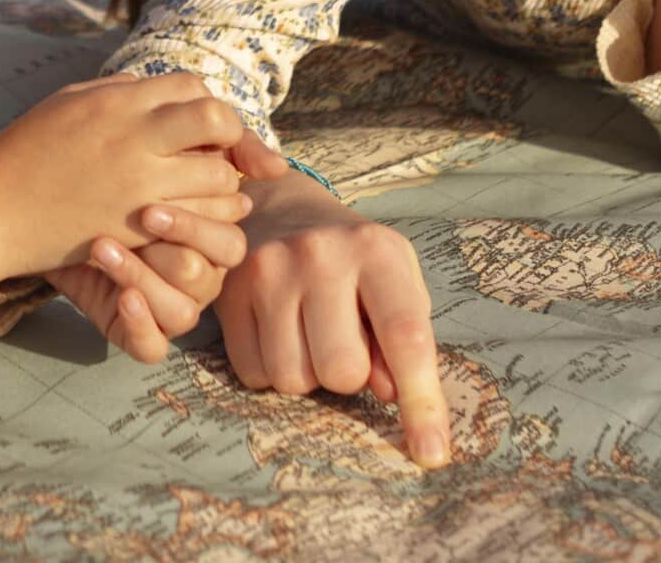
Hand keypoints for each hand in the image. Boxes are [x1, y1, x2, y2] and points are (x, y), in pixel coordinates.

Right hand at [0, 72, 249, 276]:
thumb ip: (115, 91)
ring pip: (218, 175)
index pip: (191, 86)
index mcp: (117, 101)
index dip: (205, 104)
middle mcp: (134, 136)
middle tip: (220, 156)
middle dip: (231, 137)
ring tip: (207, 191)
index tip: (201, 129)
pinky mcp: (136, 227)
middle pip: (216, 120)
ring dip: (221, 183)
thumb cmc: (23, 154)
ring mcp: (138, 183)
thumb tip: (150, 87)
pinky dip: (204, 219)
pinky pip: (196, 219)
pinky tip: (193, 221)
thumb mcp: (67, 102)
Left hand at [49, 134, 291, 361]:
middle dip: (173, 246)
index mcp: (210, 241)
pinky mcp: (139, 335)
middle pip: (205, 273)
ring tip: (104, 247)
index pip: (228, 241)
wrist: (49, 214)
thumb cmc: (113, 184)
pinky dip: (140, 324)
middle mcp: (196, 278)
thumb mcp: (162, 156)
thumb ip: (221, 150)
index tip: (154, 201)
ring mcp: (169, 308)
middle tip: (139, 217)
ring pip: (181, 311)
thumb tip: (277, 167)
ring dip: (141, 275)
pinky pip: (152, 347)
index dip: (196, 224)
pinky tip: (122, 297)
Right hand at [216, 169, 449, 466]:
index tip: (432, 452)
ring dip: (306, 375)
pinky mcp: (228, 292)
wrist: (280, 209)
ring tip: (308, 335)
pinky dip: (269, 370)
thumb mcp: (393, 283)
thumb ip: (402, 338)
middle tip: (345, 345)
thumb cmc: (353, 260)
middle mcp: (320, 255)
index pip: (405, 336)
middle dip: (348, 376)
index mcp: (377, 251)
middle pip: (342, 371)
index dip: (422, 402)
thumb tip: (390, 394)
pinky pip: (252, 375)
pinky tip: (276, 332)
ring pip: (292, 380)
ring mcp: (268, 271)